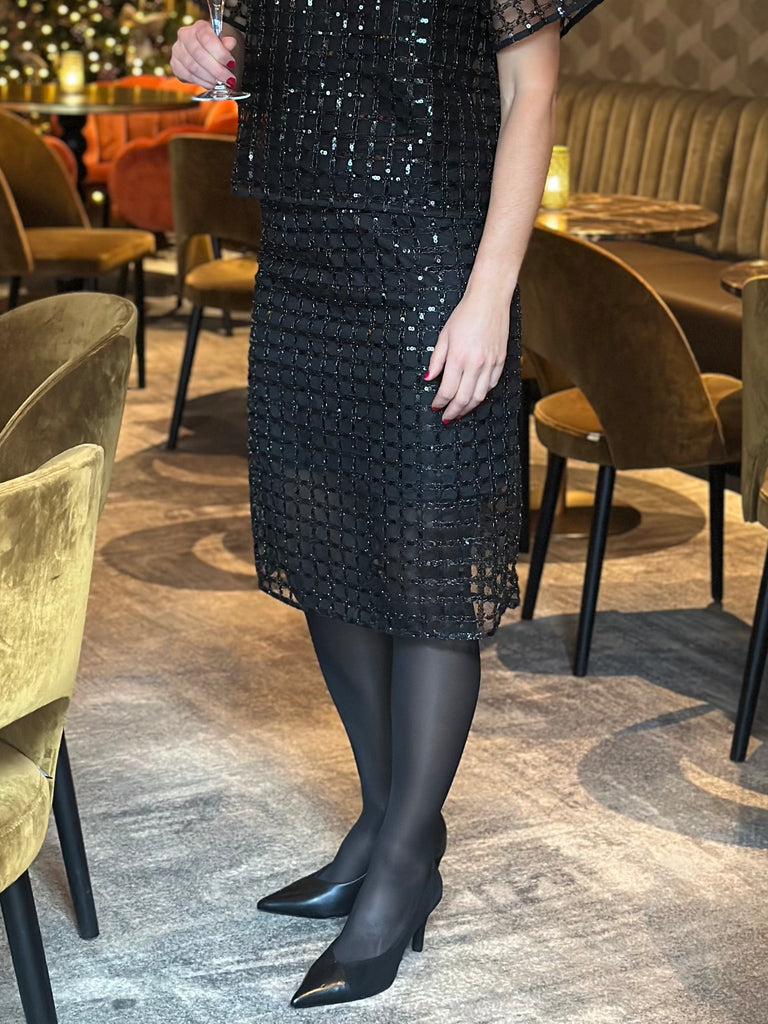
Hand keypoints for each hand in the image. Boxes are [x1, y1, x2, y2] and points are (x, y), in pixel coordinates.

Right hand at [170, 20, 237, 88]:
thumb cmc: (217, 48)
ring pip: (192, 67)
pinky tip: (211, 84)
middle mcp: (185, 35)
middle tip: (228, 79)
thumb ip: (227, 43)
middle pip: (199, 54)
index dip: (220, 53)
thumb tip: (230, 43)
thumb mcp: (225, 43)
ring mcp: (177, 50)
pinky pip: (187, 75)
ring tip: (220, 83)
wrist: (207, 55)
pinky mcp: (175, 65)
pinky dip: (201, 82)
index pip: (207, 38)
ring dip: (209, 78)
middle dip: (216, 70)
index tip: (231, 64)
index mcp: (199, 27)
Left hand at [425, 291, 511, 422]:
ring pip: (479, 396)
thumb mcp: (444, 336)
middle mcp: (476, 365)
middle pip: (463, 399)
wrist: (490, 300)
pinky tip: (475, 397)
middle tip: (446, 417)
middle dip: (453, 411)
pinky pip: (492, 385)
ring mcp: (490, 364)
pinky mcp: (501, 361)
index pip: (447, 391)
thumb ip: (436, 360)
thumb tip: (428, 379)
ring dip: (468, 408)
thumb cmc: (465, 315)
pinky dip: (482, 395)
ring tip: (459, 412)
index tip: (435, 406)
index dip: (440, 402)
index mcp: (458, 358)